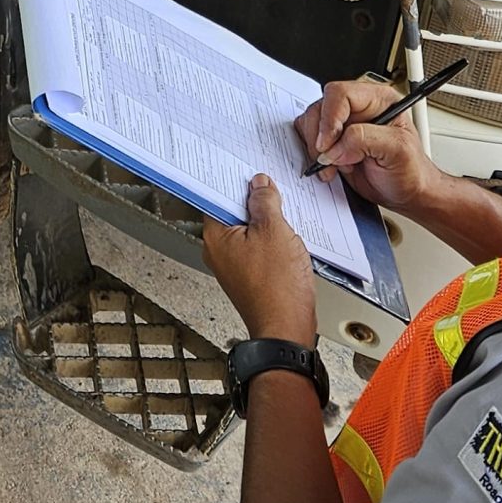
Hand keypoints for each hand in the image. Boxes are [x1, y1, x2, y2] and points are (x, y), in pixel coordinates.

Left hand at [203, 173, 319, 343]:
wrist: (286, 329)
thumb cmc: (276, 289)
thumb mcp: (274, 231)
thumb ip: (265, 202)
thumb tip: (260, 185)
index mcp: (215, 237)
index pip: (217, 197)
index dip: (234, 182)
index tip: (248, 173)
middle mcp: (218, 252)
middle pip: (233, 213)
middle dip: (253, 202)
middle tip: (272, 193)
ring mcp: (233, 266)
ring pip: (247, 232)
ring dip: (265, 223)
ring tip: (283, 219)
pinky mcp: (249, 277)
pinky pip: (257, 249)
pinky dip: (270, 241)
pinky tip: (286, 241)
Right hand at [295, 79, 436, 211]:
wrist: (407, 193)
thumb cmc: (412, 171)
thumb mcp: (399, 151)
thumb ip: (366, 139)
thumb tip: (336, 145)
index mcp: (377, 99)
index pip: (340, 94)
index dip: (330, 118)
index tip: (328, 144)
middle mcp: (357, 108)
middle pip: (320, 108)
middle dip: (320, 137)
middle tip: (330, 159)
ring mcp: (343, 124)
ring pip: (310, 123)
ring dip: (316, 149)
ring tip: (335, 166)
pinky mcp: (332, 141)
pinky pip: (309, 139)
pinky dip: (314, 156)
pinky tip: (331, 168)